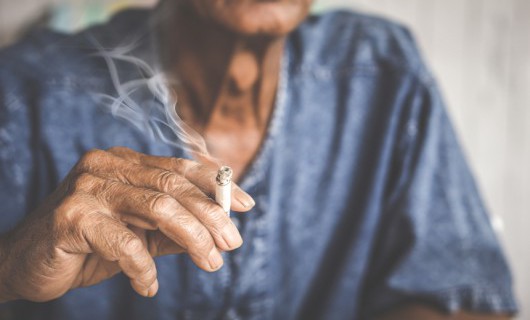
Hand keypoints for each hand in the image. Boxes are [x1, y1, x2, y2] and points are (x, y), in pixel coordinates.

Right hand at [0, 147, 253, 301]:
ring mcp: (88, 186)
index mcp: (125, 163)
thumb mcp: (140, 236)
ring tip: (210, 263)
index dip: (217, 185)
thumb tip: (218, 230)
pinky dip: (143, 266)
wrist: (26, 263)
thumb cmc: (88, 247)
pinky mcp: (71, 215)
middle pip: (174, 186)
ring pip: (157, 207)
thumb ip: (174, 229)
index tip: (247, 205)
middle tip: (232, 244)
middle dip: (211, 216)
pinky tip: (148, 285)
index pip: (180, 168)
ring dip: (191, 238)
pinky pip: (123, 241)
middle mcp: (107, 165)